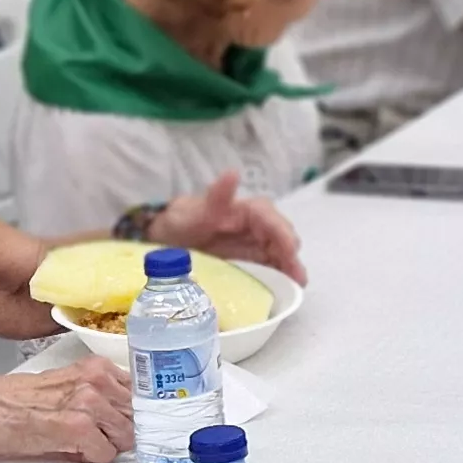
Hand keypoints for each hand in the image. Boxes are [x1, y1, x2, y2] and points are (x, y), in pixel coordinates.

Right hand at [0, 359, 128, 462]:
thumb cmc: (17, 400)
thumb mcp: (65, 383)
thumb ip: (97, 392)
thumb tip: (123, 414)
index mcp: (96, 367)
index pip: (139, 393)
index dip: (131, 413)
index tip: (124, 423)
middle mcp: (96, 381)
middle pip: (136, 415)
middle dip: (121, 431)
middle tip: (99, 437)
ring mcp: (89, 403)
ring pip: (126, 436)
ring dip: (108, 445)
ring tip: (82, 442)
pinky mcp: (78, 428)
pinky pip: (106, 453)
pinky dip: (93, 458)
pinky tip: (72, 450)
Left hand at [148, 172, 305, 281]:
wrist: (166, 241)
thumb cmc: (181, 223)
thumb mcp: (193, 212)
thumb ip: (214, 198)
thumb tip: (233, 173)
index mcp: (246, 211)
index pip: (270, 219)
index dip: (283, 234)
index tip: (290, 251)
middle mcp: (256, 227)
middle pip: (281, 237)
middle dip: (290, 255)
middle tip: (295, 276)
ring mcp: (255, 246)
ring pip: (280, 254)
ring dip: (290, 268)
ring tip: (296, 285)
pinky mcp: (251, 263)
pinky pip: (271, 268)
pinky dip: (280, 277)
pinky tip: (286, 289)